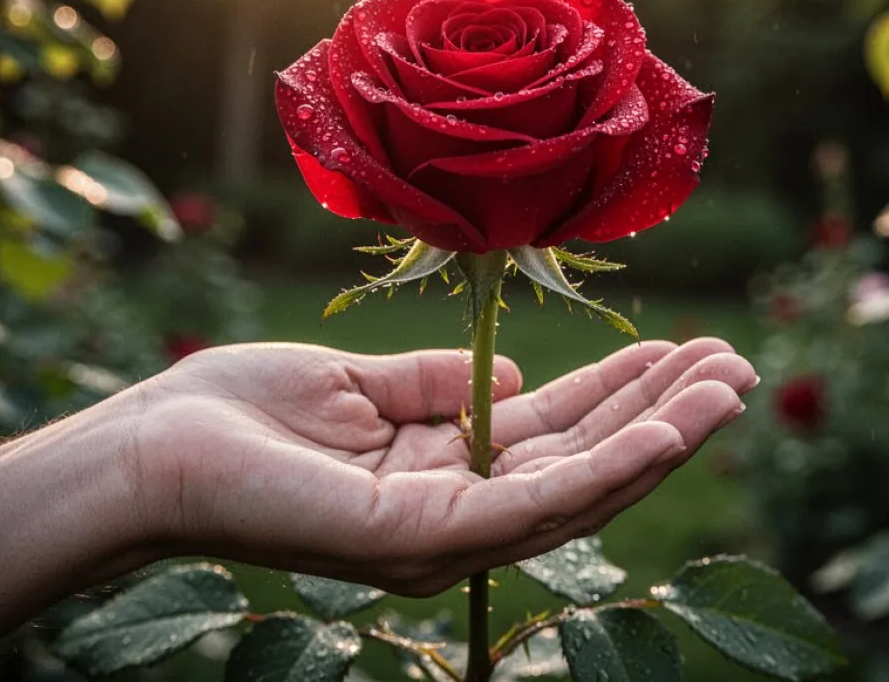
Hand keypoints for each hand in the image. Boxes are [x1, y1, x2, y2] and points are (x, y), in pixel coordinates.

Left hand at [134, 339, 757, 594]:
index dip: (623, 394)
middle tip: (736, 365)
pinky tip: (668, 428)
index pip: (555, 436)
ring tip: (730, 387)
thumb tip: (517, 375)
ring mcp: (444, 536)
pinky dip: (609, 467)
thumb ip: (437, 384)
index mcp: (441, 474)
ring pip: (580, 487)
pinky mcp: (423, 539)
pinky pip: (534, 500)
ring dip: (661, 436)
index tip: (681, 348)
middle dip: (663, 414)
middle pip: (584, 463)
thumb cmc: (241, 415)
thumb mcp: (359, 384)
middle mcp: (456, 516)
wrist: (153, 449)